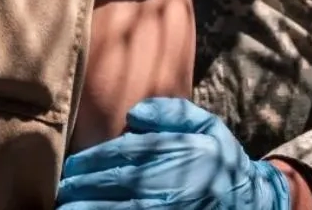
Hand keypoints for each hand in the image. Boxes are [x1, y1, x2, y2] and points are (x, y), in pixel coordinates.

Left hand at [56, 97, 291, 209]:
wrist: (253, 199)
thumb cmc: (221, 158)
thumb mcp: (206, 124)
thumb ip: (172, 112)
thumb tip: (134, 114)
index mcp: (179, 152)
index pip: (124, 155)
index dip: (91, 163)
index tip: (67, 168)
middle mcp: (174, 182)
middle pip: (118, 185)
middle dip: (84, 189)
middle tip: (59, 192)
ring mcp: (173, 208)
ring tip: (67, 209)